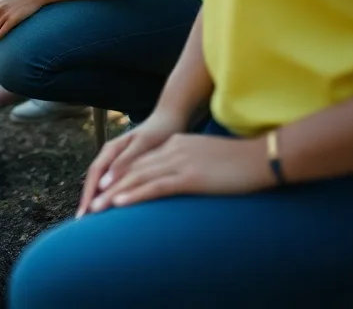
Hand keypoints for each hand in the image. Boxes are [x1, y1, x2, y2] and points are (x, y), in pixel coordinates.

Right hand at [77, 110, 186, 216]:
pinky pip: (114, 184)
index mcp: (111, 149)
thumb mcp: (143, 145)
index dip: (88, 194)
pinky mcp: (127, 168)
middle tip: (82, 222)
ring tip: (92, 220)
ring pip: (102, 183)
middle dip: (88, 200)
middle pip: (94, 180)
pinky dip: (110, 196)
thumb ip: (126, 161)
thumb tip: (105, 182)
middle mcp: (110, 156)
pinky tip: (112, 209)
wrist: (170, 121)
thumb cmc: (159, 132)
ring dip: (97, 199)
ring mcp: (117, 162)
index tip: (85, 213)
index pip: (94, 174)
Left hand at [84, 134, 273, 213]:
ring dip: (113, 194)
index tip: (102, 190)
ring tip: (96, 208)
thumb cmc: (240, 162)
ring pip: (137, 178)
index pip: (140, 161)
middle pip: (132, 169)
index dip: (119, 176)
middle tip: (90, 203)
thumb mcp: (207, 159)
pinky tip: (119, 203)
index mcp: (175, 144)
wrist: (262, 157)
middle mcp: (172, 149)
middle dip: (108, 187)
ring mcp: (179, 161)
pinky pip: (155, 186)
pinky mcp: (189, 176)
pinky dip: (134, 194)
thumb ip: (189, 164)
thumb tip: (180, 177)